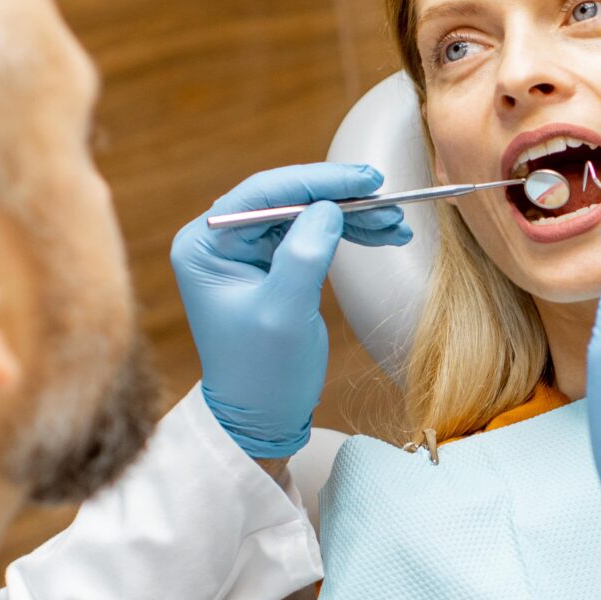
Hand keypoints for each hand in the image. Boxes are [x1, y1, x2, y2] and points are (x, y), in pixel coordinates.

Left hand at [171, 162, 409, 460]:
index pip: (264, 195)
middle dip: (342, 199)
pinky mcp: (270, 264)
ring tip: (395, 224)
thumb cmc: (263, 374)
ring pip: (306, 213)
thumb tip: (328, 207)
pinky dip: (348, 233)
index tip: (367, 181)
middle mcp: (220, 240)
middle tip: (390, 203)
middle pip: (288, 199)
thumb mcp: (283, 314)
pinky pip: (312, 234)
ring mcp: (245, 251)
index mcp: (205, 245)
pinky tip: (383, 235)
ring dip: (352, 216)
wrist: (261, 418)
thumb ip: (304, 256)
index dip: (319, 182)